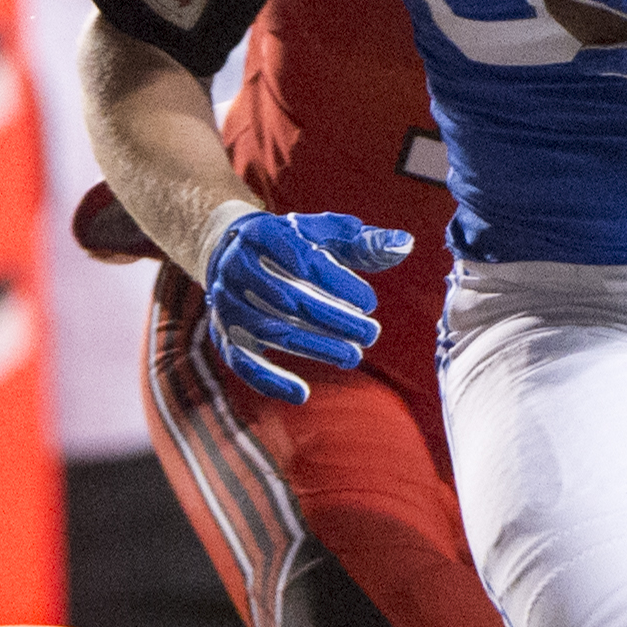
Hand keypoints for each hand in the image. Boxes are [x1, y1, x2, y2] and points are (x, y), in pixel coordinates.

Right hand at [202, 207, 413, 403]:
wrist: (227, 250)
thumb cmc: (289, 242)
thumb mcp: (322, 232)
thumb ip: (363, 242)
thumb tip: (404, 246)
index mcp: (263, 234)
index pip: (304, 262)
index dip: (339, 284)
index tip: (369, 303)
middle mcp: (236, 267)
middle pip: (289, 300)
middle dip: (334, 320)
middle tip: (370, 334)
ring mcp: (226, 303)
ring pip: (271, 331)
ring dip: (314, 347)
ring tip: (353, 356)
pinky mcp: (221, 332)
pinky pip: (242, 361)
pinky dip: (269, 379)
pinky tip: (301, 393)